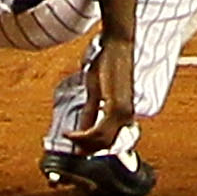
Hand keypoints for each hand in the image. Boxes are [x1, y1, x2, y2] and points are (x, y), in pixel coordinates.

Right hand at [67, 34, 139, 153]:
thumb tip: (82, 129)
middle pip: (106, 144)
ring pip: (103, 140)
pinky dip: (84, 135)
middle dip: (87, 148)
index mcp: (123, 112)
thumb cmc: (107, 63)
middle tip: (71, 147)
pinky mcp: (117, 107)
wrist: (116, 45)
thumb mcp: (95, 91)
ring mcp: (124, 112)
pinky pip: (99, 131)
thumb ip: (91, 111)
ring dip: (83, 142)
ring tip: (69, 137)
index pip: (110, 140)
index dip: (92, 147)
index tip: (78, 150)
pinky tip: (72, 133)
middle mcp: (127, 115)